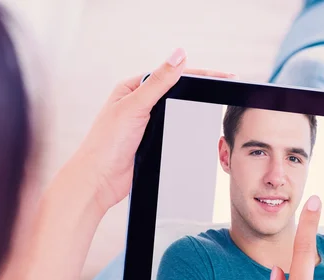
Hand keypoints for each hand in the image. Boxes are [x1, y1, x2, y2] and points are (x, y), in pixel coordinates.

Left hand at [75, 48, 235, 210]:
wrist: (98, 181)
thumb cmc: (106, 144)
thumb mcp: (134, 106)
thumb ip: (158, 82)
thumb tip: (178, 56)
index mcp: (130, 89)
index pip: (169, 75)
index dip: (196, 74)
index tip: (221, 76)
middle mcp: (136, 104)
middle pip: (174, 92)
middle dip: (197, 91)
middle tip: (224, 88)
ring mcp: (143, 125)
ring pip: (173, 113)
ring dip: (190, 111)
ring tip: (215, 105)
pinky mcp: (148, 143)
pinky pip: (171, 132)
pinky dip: (184, 130)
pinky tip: (196, 129)